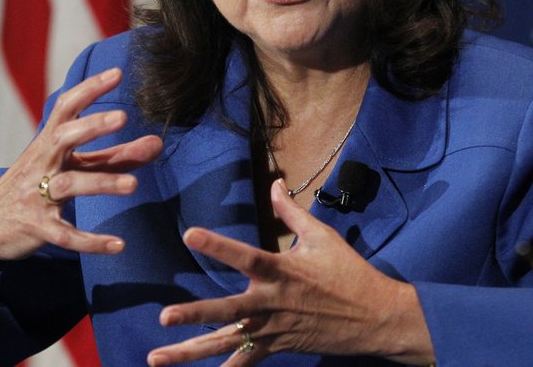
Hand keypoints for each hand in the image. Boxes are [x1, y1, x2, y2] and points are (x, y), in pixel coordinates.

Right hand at [0, 68, 162, 305]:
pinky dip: (91, 241)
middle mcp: (41, 163)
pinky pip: (65, 234)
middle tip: (123, 117)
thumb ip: (116, 156)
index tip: (118, 74)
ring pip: (69, 184)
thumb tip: (158, 143)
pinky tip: (119, 245)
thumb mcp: (72, 166)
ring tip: (134, 185)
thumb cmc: (38, 184)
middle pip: (63, 138)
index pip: (67, 108)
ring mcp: (36, 195)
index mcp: (49, 142)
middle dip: (92, 126)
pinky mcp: (37, 227)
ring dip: (102, 182)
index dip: (90, 89)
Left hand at [147, 179, 433, 365]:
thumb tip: (274, 184)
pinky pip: (247, 361)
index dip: (218, 245)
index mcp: (282, 271)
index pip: (245, 256)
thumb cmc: (348, 271)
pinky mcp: (279, 346)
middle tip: (165, 317)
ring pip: (228, 342)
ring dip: (191, 352)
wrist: (375, 317)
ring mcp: (273, 329)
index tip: (190, 234)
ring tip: (157, 357)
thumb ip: (291, 212)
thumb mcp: (321, 236)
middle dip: (195, 314)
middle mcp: (272, 303)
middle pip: (229, 310)